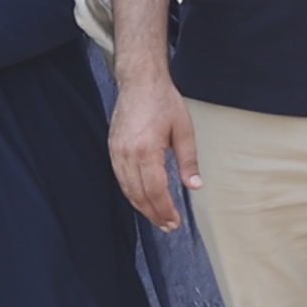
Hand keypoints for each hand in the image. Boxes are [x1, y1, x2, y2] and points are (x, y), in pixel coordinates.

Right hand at [110, 69, 198, 230]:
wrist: (140, 82)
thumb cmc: (163, 101)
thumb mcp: (184, 130)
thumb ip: (188, 161)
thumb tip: (194, 186)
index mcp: (147, 149)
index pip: (154, 190)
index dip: (164, 209)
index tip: (175, 221)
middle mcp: (128, 153)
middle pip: (138, 195)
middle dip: (154, 213)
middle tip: (168, 225)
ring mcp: (117, 151)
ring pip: (127, 189)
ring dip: (141, 207)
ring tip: (157, 217)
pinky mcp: (112, 148)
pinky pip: (120, 178)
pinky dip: (131, 193)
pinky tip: (143, 199)